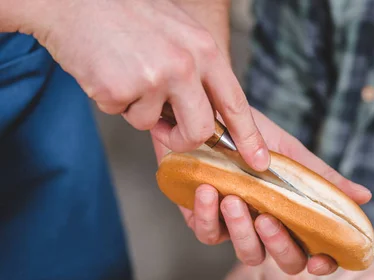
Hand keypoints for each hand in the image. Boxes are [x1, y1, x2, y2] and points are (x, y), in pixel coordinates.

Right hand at [25, 0, 267, 168]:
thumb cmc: (127, 14)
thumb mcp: (179, 33)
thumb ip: (198, 71)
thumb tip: (208, 115)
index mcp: (204, 50)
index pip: (235, 103)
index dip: (249, 137)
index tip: (259, 162)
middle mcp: (184, 65)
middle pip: (199, 131)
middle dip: (182, 139)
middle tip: (166, 128)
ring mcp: (153, 78)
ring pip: (153, 125)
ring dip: (138, 109)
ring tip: (125, 73)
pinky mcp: (119, 90)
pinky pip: (121, 115)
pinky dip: (112, 101)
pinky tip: (106, 71)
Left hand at [153, 108, 371, 274]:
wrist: (206, 117)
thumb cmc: (251, 136)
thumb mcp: (290, 153)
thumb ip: (322, 178)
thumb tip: (364, 196)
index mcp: (295, 215)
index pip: (317, 253)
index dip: (324, 264)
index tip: (320, 259)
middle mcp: (271, 228)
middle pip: (287, 262)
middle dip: (279, 245)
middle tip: (267, 219)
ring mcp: (239, 229)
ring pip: (248, 254)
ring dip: (241, 231)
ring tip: (232, 199)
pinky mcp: (206, 223)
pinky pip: (209, 235)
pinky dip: (207, 215)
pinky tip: (207, 190)